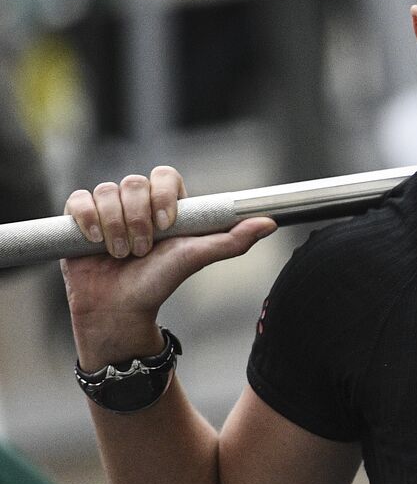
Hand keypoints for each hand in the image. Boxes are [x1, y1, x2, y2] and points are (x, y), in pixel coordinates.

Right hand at [62, 166, 275, 365]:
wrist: (120, 308)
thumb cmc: (160, 282)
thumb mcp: (197, 258)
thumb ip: (232, 240)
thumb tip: (270, 222)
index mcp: (166, 204)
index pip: (165, 175)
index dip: (164, 195)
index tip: (167, 225)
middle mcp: (137, 202)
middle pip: (133, 182)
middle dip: (138, 219)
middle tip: (143, 250)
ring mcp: (108, 208)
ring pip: (107, 191)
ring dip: (115, 226)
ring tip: (121, 254)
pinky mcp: (80, 217)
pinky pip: (79, 198)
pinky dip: (88, 218)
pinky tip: (94, 241)